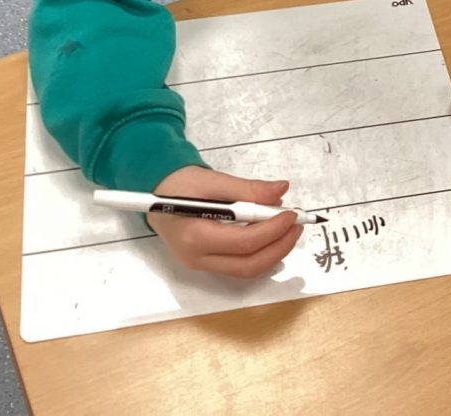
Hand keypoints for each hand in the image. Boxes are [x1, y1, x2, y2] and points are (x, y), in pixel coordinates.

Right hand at [149, 166, 303, 277]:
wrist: (153, 192)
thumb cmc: (178, 183)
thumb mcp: (211, 179)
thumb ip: (247, 188)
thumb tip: (281, 191)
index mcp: (194, 237)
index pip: (243, 242)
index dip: (272, 230)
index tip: (291, 214)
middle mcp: (196, 258)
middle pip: (248, 264)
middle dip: (279, 246)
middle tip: (296, 225)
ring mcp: (200, 265)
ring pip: (246, 270)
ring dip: (272, 252)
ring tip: (287, 229)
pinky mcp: (205, 263)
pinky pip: (239, 265)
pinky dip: (259, 253)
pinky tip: (270, 234)